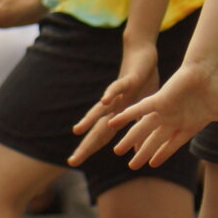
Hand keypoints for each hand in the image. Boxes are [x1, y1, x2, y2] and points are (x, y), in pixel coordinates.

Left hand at [67, 39, 160, 165]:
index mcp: (118, 115)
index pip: (101, 136)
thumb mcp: (145, 110)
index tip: (73, 162)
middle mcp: (114, 107)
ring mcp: (120, 94)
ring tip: (78, 131)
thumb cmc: (143, 82)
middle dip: (86, 145)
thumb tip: (136, 151)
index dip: (88, 148)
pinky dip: (110, 93)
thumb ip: (139, 130)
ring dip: (90, 119)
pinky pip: (117, 87)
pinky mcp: (128, 79)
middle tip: (72, 161)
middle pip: (97, 129)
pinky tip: (104, 100)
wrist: (142, 55)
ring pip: (102, 108)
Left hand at [102, 54, 217, 168]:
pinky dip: (126, 117)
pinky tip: (113, 123)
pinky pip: (139, 110)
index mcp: (189, 124)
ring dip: (130, 140)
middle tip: (133, 166)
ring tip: (117, 152)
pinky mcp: (159, 100)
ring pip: (144, 129)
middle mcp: (174, 119)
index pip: (172, 143)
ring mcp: (165, 110)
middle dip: (144, 153)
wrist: (214, 69)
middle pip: (155, 140)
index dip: (162, 154)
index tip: (152, 163)